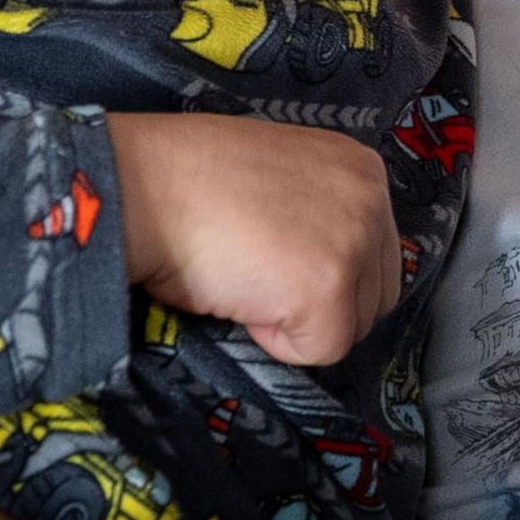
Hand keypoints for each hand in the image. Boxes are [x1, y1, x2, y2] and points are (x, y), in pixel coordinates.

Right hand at [106, 111, 400, 366]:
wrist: (142, 187)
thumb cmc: (189, 180)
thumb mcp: (280, 178)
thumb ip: (319, 213)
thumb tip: (321, 261)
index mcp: (362, 169)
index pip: (377, 255)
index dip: (322, 274)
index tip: (274, 259)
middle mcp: (372, 200)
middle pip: (375, 296)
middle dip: (320, 305)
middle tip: (256, 275)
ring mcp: (355, 243)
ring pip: (350, 327)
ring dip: (297, 321)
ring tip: (245, 278)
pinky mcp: (328, 288)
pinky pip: (318, 350)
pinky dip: (276, 341)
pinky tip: (240, 297)